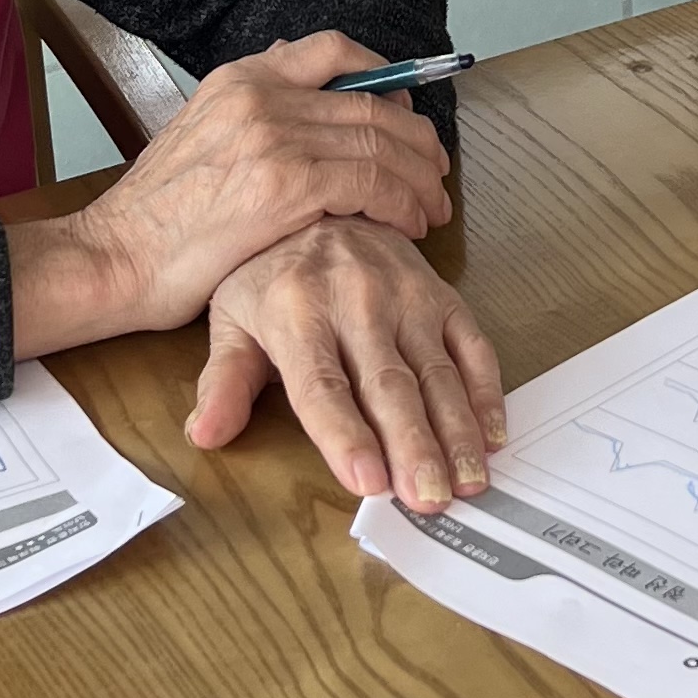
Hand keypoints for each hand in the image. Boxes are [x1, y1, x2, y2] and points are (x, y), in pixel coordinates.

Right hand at [11, 33, 451, 350]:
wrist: (114, 257)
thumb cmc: (156, 213)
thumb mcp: (198, 130)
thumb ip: (251, 104)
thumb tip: (296, 73)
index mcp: (241, 77)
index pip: (334, 50)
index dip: (387, 74)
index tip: (408, 108)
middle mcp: (262, 95)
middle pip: (372, 102)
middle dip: (418, 138)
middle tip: (436, 171)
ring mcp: (275, 137)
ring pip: (382, 143)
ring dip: (420, 177)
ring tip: (433, 206)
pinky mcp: (287, 185)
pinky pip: (372, 182)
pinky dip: (403, 203)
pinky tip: (409, 225)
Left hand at [185, 220, 504, 513]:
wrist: (321, 198)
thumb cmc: (271, 272)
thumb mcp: (232, 320)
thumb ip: (223, 382)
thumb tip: (205, 434)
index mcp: (296, 311)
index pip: (322, 385)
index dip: (345, 435)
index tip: (367, 481)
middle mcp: (355, 299)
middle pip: (388, 384)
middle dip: (413, 446)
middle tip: (429, 499)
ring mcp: (405, 294)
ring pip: (436, 371)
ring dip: (456, 430)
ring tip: (467, 481)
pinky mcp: (440, 292)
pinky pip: (471, 344)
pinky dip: (486, 392)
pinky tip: (491, 435)